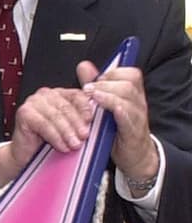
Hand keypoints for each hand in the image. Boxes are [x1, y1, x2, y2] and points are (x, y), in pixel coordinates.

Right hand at [0, 86, 93, 185]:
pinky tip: (61, 145)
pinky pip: (43, 125)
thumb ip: (83, 118)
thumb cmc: (49, 142)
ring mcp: (33, 102)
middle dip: (76, 123)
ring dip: (67, 132)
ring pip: (55, 116)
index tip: (91, 120)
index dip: (85, 108)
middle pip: (65, 106)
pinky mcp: (23, 113)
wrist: (27, 156)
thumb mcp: (71, 129)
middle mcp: (45, 94)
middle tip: (85, 136)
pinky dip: (54, 137)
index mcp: (59, 93)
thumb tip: (103, 112)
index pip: (76, 95)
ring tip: (74, 145)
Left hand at [78, 59, 159, 180]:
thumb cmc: (118, 131)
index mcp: (133, 94)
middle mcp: (138, 102)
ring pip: (128, 96)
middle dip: (107, 82)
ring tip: (92, 96)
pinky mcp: (133, 131)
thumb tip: (84, 66)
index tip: (96, 79)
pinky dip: (118, 109)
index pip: (130, 73)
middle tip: (88, 88)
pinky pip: (128, 116)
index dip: (113, 72)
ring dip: (108, 93)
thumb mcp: (106, 106)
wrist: (135, 157)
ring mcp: (137, 116)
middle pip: (129, 81)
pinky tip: (107, 109)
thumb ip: (96, 86)